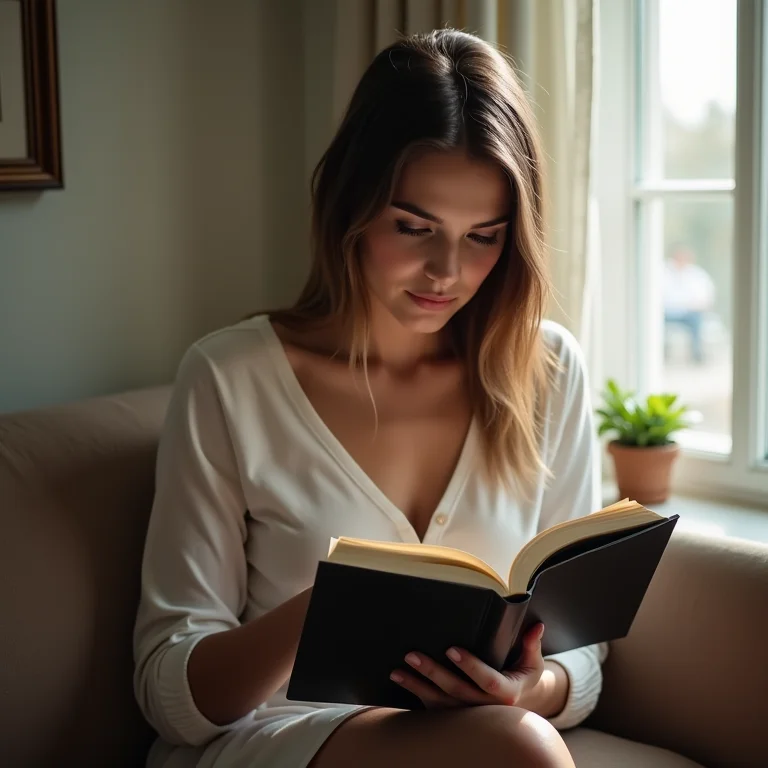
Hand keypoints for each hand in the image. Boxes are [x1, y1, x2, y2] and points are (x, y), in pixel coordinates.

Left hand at [390, 622, 545, 709]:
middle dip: (433, 673)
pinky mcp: (455, 716)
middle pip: (456, 691)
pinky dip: (416, 696)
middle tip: (412, 655)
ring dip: (417, 687)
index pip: (487, 681)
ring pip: (440, 703)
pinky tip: (401, 683)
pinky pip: (434, 710)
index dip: (469, 666)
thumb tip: (536, 626)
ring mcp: (468, 714)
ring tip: (397, 671)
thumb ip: (531, 644)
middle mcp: (485, 708)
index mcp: (507, 694)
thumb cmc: (522, 676)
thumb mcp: (533, 662)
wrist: (518, 703)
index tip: (451, 649)